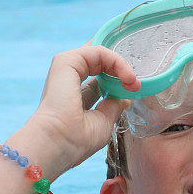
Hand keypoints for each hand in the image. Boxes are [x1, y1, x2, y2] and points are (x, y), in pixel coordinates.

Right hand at [25, 43, 140, 175]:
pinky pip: (98, 50)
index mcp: (75, 95)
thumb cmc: (76, 140)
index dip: (118, 78)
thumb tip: (125, 98)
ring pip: (100, 53)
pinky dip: (116, 60)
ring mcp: (67, 69)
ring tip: (132, 81)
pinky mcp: (66, 61)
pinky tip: (126, 76)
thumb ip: (113, 107)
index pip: (98, 77)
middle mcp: (69, 80)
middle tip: (135, 84)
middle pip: (100, 61)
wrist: (57, 143)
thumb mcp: (103, 122)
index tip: (133, 90)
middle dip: (121, 68)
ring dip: (121, 64)